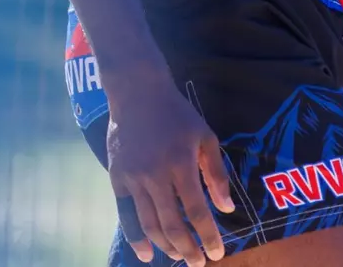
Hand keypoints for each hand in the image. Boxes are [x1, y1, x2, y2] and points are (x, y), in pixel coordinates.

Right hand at [106, 78, 236, 264]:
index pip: (196, 211)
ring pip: (149, 223)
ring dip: (166, 246)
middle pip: (172, 224)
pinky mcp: (117, 177)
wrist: (136, 92)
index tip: (217, 254)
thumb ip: (216, 174)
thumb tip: (226, 209)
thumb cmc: (176, 114)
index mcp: (180, 164)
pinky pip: (125, 213)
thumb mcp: (205, 136)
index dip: (208, 236)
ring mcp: (133, 177)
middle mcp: (155, 175)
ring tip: (179, 256)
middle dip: (188, 249)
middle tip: (199, 263)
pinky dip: (135, 236)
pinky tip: (146, 253)